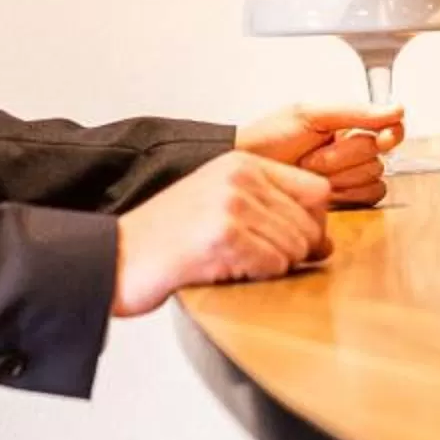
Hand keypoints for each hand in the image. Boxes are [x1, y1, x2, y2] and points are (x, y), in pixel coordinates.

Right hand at [112, 152, 332, 315]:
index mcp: (242, 163)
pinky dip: (257, 277)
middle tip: (254, 261)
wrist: (114, 256)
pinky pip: (274, 264)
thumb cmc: (165, 239)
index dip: (312, 225)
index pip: (316, 190)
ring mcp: (232, 204)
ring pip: (295, 246)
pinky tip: (225, 271)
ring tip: (233, 264)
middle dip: (295, 252)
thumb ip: (272, 213)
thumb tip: (325, 243)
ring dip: (273, 267)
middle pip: (311, 223)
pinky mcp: (223, 236)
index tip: (292, 243)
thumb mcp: (220, 206)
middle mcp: (240, 177)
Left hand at [237, 101, 405, 208]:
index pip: (391, 127)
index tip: (381, 137)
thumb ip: (354, 112)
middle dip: (344, 157)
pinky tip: (322, 190)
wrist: (246, 168)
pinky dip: (347, 194)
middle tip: (312, 155)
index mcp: (348, 124)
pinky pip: (368, 198)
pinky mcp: (346, 200)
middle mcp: (353, 150)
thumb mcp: (310, 115)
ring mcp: (349, 176)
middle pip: (379, 156)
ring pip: (374, 177)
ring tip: (311, 171)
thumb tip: (396, 109)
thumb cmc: (269, 138)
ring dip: (341, 176)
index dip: (390, 134)